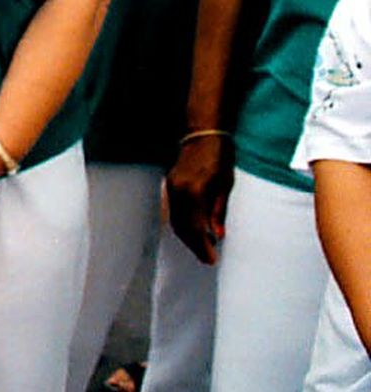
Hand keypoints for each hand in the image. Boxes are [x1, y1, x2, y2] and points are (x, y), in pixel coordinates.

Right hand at [165, 135, 232, 264]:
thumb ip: (218, 211)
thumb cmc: (219, 157)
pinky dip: (181, 225)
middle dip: (194, 245)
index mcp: (194, 192)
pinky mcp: (169, 186)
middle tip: (208, 258)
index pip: (195, 227)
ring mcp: (171, 188)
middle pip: (182, 227)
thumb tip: (218, 234)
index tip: (212, 259)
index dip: (203, 246)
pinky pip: (172, 212)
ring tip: (202, 247)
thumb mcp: (225, 185)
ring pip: (175, 221)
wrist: (202, 134)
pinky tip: (192, 231)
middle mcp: (178, 192)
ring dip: (187, 237)